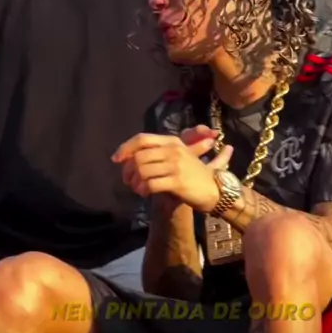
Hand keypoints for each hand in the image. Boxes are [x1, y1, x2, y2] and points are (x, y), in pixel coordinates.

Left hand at [112, 132, 232, 212]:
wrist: (215, 190)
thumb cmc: (195, 174)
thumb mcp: (179, 157)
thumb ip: (157, 154)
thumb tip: (129, 157)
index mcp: (172, 141)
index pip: (142, 139)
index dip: (126, 148)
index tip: (116, 159)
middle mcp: (173, 150)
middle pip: (139, 156)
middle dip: (128, 170)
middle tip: (129, 181)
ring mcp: (176, 165)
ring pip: (142, 170)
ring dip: (135, 182)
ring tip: (138, 189)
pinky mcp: (177, 181)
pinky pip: (150, 184)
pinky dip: (143, 190)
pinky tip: (145, 193)